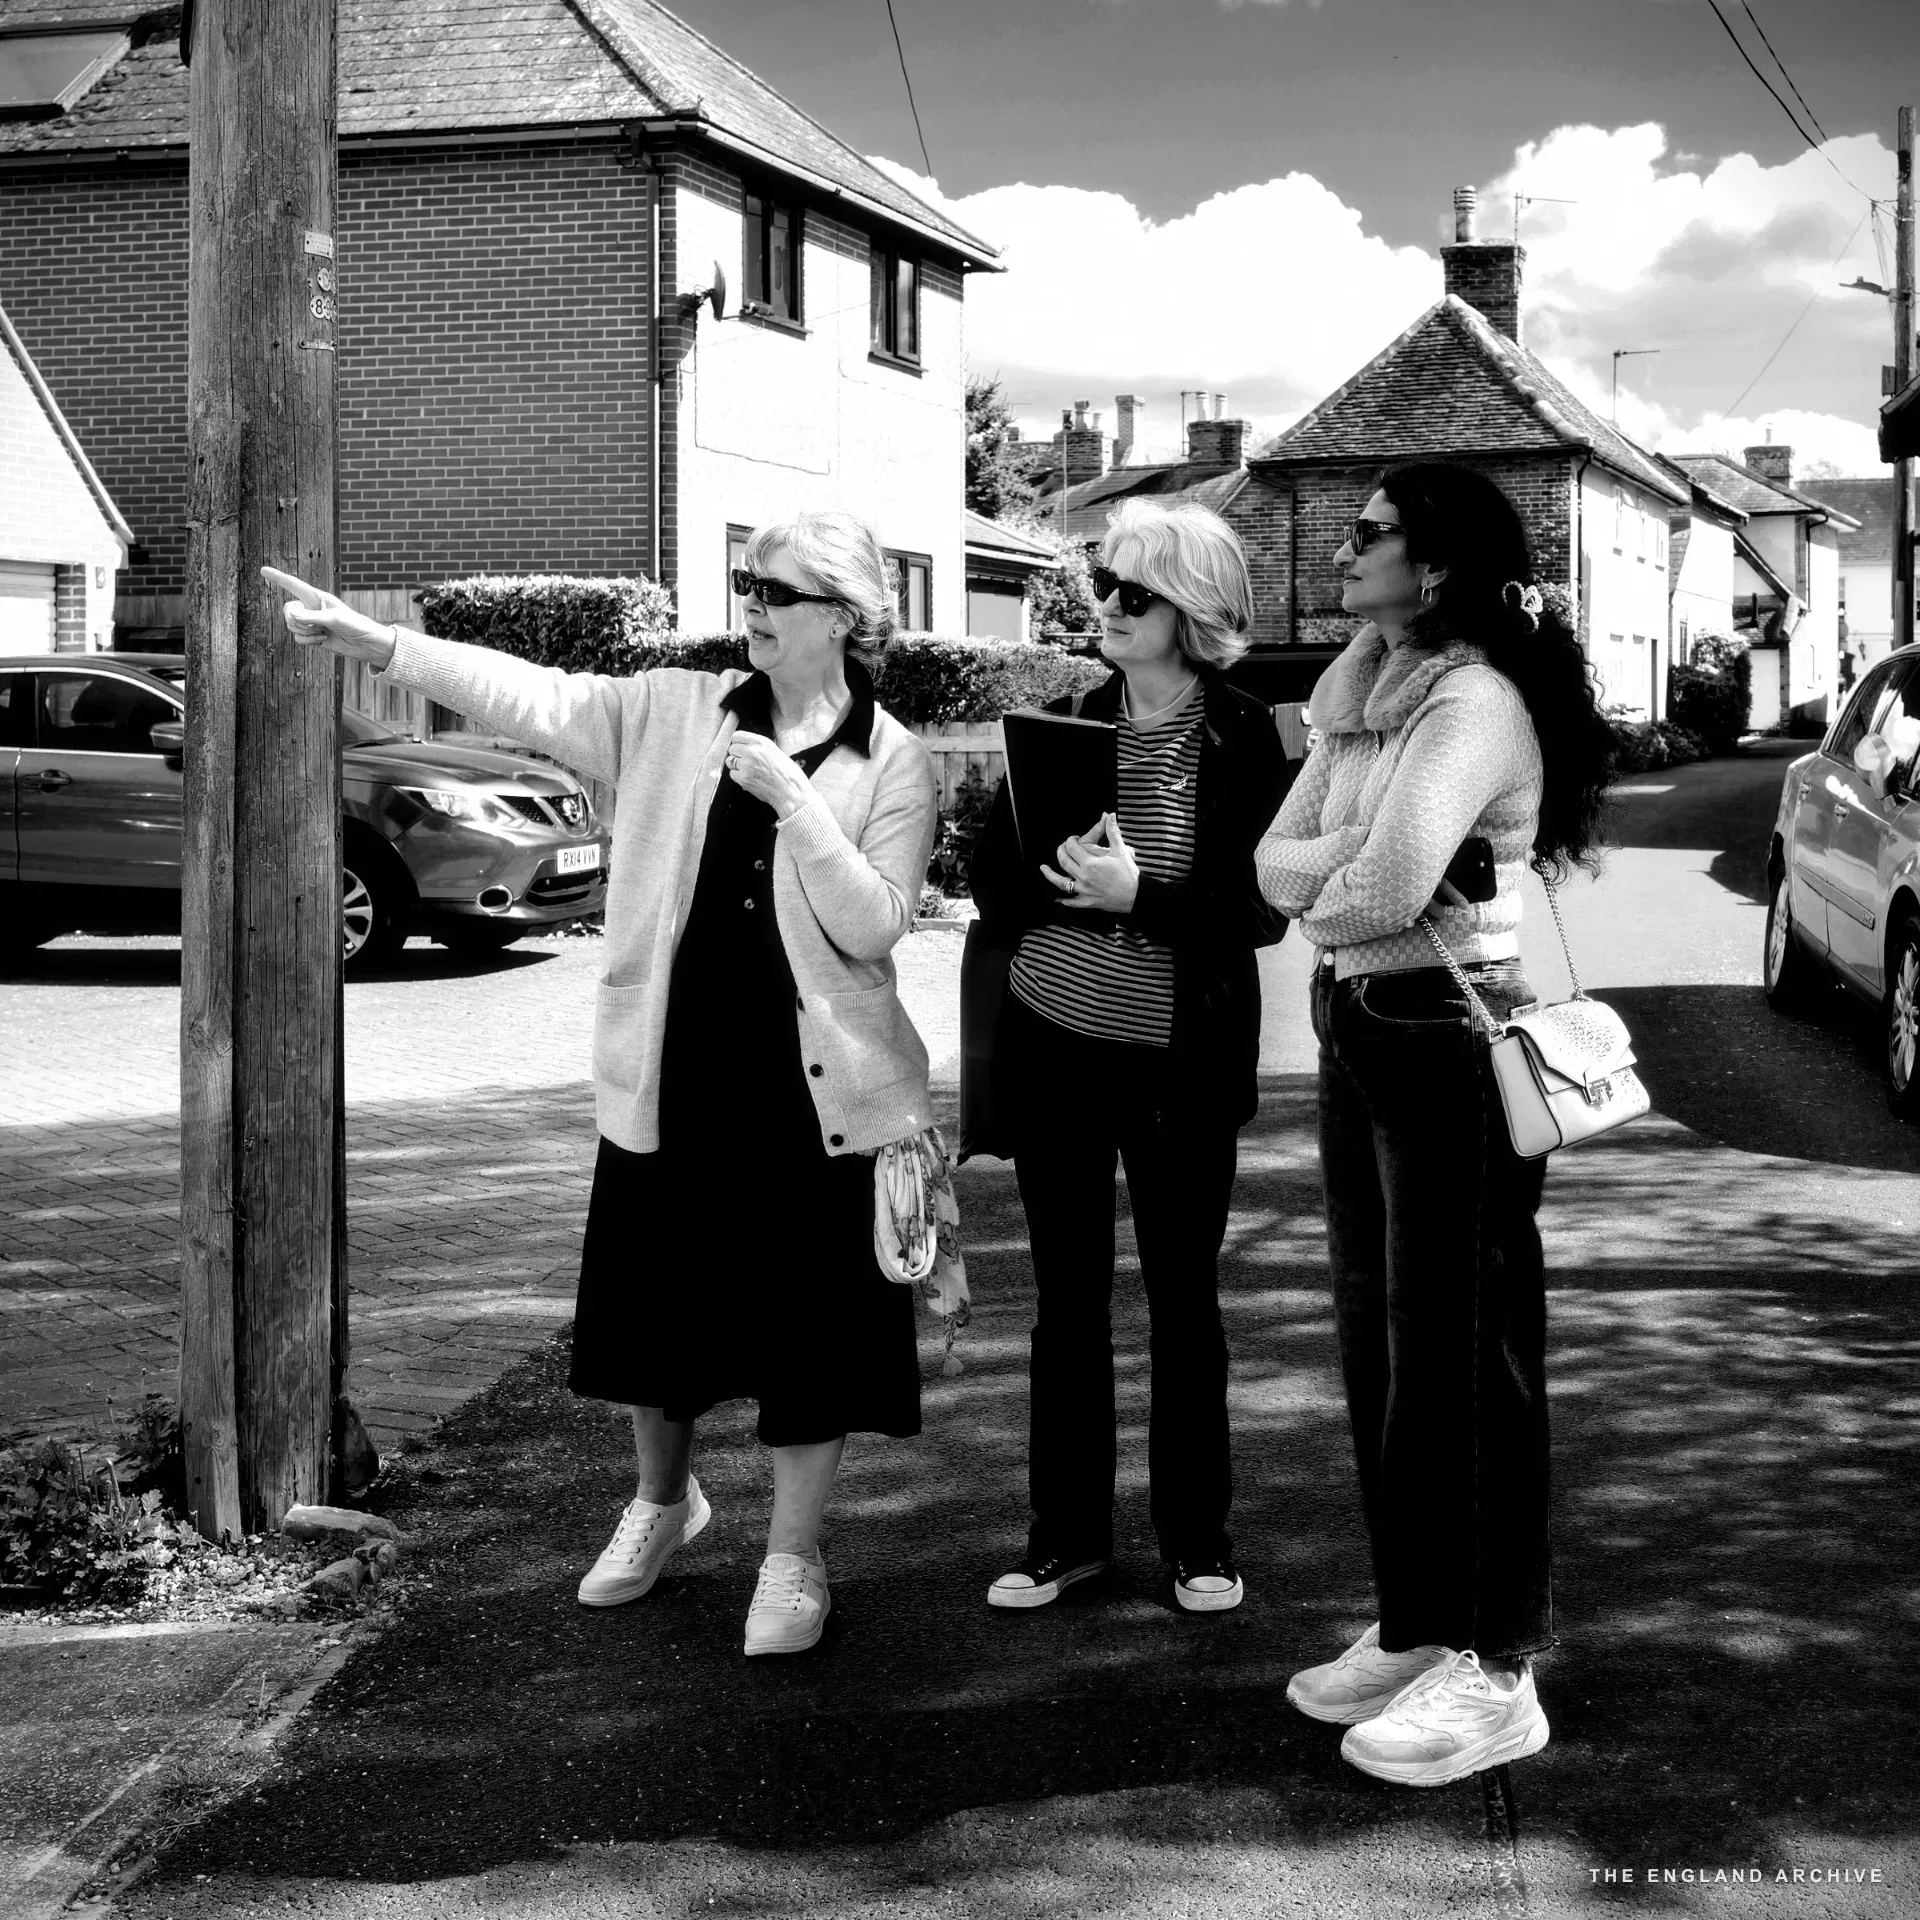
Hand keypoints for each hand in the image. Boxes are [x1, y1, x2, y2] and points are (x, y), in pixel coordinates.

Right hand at [262, 566, 396, 668]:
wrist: (364, 643)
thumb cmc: (354, 625)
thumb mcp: (334, 618)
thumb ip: (312, 617)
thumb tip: (291, 616)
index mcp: (317, 597)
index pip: (293, 585)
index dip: (278, 577)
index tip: (263, 570)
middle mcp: (311, 608)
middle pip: (288, 610)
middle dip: (296, 620)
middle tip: (313, 625)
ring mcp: (311, 622)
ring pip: (291, 626)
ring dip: (305, 632)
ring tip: (323, 632)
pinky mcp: (312, 636)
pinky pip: (298, 639)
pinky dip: (308, 641)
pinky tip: (322, 640)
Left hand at [726, 729, 815, 819]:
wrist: (792, 792)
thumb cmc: (788, 774)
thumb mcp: (775, 752)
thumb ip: (759, 747)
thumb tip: (744, 747)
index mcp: (761, 742)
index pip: (737, 736)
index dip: (738, 743)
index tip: (741, 748)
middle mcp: (752, 751)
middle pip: (732, 749)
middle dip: (737, 755)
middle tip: (746, 762)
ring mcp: (746, 765)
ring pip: (730, 761)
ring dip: (736, 766)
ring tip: (749, 771)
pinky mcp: (743, 778)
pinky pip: (732, 774)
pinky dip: (739, 777)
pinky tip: (751, 779)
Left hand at [1042, 812, 1139, 912]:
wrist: (1136, 896)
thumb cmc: (1129, 873)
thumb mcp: (1121, 850)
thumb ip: (1112, 832)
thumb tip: (1110, 815)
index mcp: (1090, 862)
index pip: (1072, 847)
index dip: (1070, 840)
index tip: (1074, 838)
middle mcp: (1083, 876)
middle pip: (1064, 862)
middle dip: (1061, 852)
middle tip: (1063, 848)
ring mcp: (1084, 890)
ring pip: (1061, 882)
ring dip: (1050, 875)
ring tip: (1043, 869)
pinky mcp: (1088, 902)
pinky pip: (1072, 902)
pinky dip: (1064, 901)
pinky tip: (1057, 900)